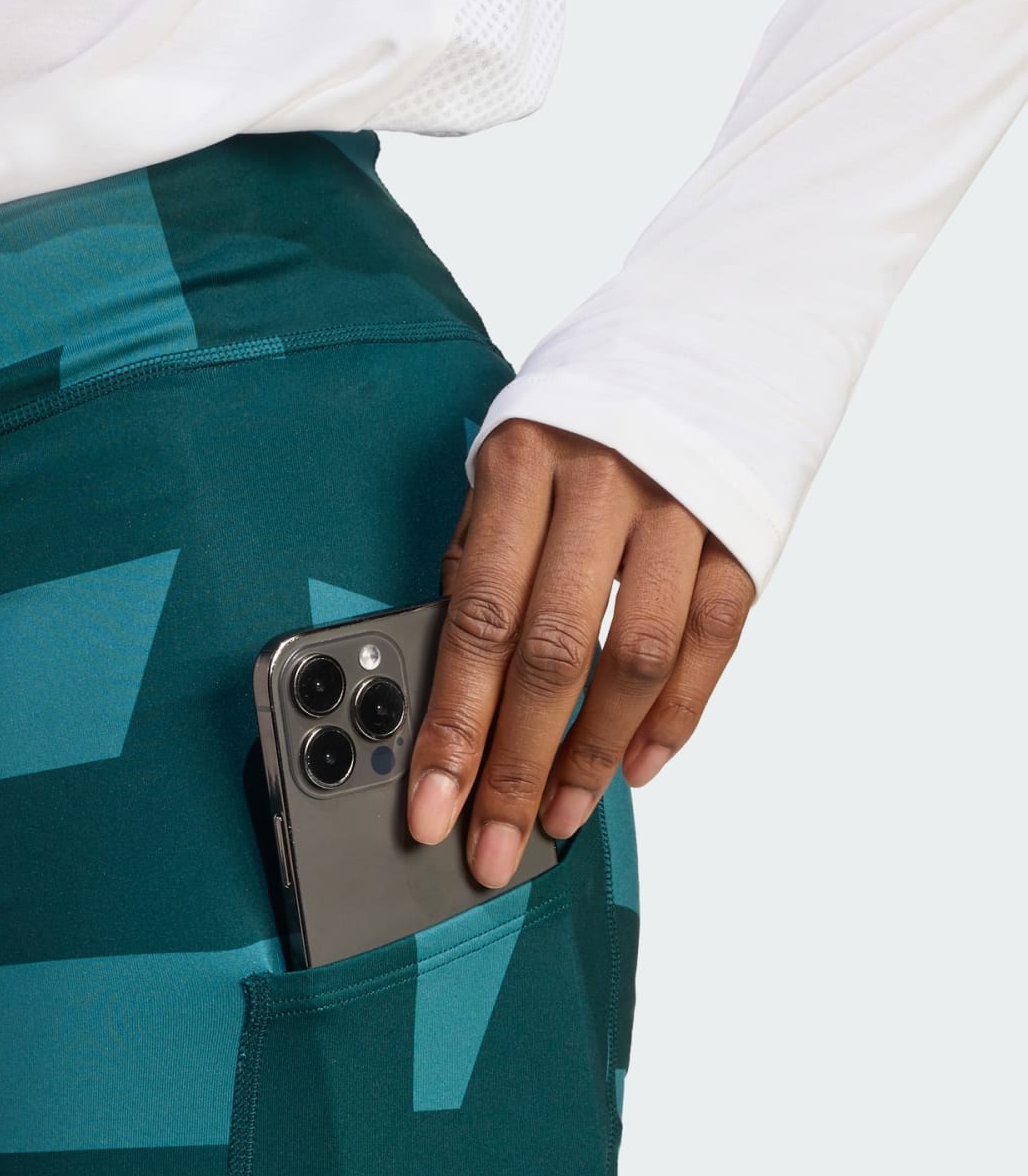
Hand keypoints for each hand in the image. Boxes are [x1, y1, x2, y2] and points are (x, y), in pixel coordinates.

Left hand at [406, 420, 755, 883]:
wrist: (710, 328)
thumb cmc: (581, 417)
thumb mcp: (506, 462)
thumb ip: (479, 559)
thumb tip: (447, 684)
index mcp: (521, 467)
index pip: (477, 624)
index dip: (453, 729)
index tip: (432, 808)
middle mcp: (603, 485)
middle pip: (551, 656)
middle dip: (516, 768)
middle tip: (492, 848)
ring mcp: (682, 508)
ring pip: (634, 660)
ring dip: (595, 756)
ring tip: (561, 818)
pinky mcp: (744, 531)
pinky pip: (710, 642)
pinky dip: (674, 716)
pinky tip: (639, 766)